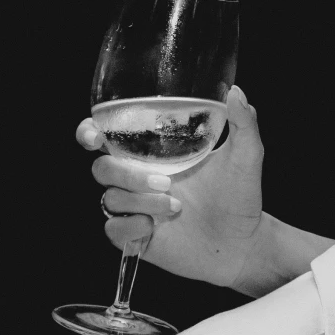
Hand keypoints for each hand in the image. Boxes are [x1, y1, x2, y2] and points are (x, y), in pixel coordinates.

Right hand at [81, 84, 271, 290]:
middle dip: (125, 173)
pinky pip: (114, 230)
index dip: (89, 133)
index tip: (95, 136)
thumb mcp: (246, 157)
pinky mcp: (137, 236)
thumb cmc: (240, 196)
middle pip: (101, 168)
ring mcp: (136, 208)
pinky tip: (154, 227)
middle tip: (165, 181)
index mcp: (153, 154)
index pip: (106, 137)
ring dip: (139, 201)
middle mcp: (138, 179)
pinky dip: (131, 227)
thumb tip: (236, 92)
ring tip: (176, 206)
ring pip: (110, 199)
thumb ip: (243, 124)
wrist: (244, 242)